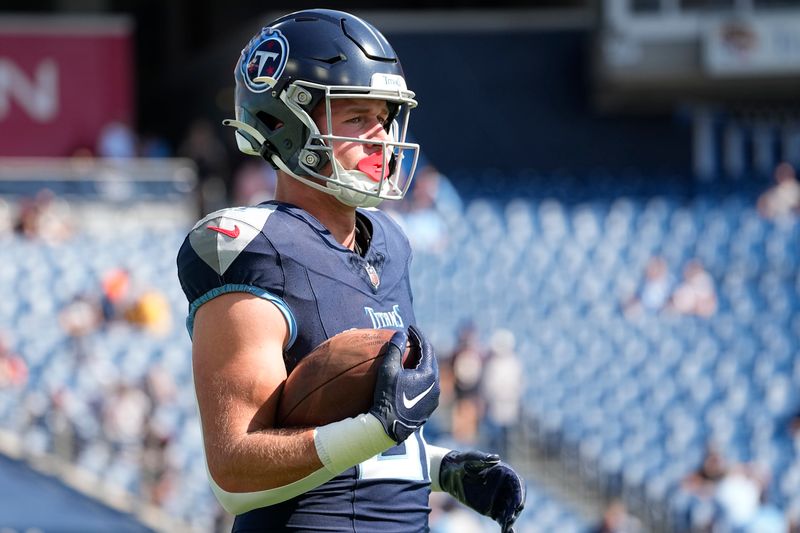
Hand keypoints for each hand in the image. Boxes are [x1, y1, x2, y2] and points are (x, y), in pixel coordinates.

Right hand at [369, 326, 439, 442]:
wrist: (388, 427)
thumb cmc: (387, 397)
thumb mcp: (388, 370)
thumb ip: (395, 349)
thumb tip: (400, 333)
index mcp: (429, 374)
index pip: (427, 348)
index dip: (418, 335)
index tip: (410, 328)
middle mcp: (436, 386)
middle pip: (431, 360)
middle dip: (422, 348)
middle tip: (411, 339)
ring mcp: (434, 398)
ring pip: (430, 374)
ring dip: (422, 363)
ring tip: (411, 356)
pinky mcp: (429, 408)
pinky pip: (428, 386)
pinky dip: (421, 377)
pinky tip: (411, 376)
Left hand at [439, 450, 525, 532]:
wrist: (450, 472)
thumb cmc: (462, 462)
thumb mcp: (470, 458)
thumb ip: (483, 458)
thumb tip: (496, 458)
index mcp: (504, 472)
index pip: (517, 485)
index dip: (519, 494)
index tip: (518, 505)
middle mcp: (505, 486)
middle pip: (515, 500)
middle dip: (514, 510)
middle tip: (510, 519)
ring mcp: (499, 498)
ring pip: (509, 511)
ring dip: (510, 520)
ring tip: (507, 528)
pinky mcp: (492, 508)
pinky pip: (501, 518)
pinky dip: (505, 526)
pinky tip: (507, 532)